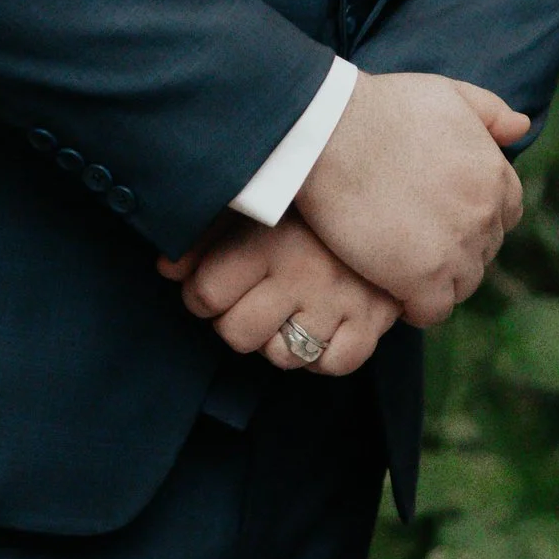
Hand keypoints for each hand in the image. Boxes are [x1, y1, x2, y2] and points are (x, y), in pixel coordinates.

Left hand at [157, 209, 402, 376]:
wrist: (391, 194)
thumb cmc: (307, 204)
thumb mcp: (254, 206)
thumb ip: (205, 233)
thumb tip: (167, 269)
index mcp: (266, 239)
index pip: (204, 295)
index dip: (200, 296)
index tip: (213, 287)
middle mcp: (301, 273)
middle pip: (237, 334)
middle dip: (234, 323)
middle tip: (249, 302)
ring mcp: (338, 301)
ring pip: (282, 356)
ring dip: (277, 342)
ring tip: (285, 313)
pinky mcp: (372, 321)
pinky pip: (333, 365)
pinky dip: (323, 356)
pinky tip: (320, 328)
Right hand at [292, 70, 528, 326]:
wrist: (332, 133)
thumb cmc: (381, 107)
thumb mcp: (446, 93)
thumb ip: (489, 111)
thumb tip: (522, 126)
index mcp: (494, 174)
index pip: (507, 213)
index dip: (476, 217)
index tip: (444, 217)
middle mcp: (485, 215)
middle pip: (484, 251)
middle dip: (457, 248)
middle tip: (416, 242)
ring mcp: (457, 250)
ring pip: (463, 284)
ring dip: (439, 280)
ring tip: (403, 268)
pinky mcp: (423, 280)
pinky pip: (434, 311)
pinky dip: (417, 308)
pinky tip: (393, 292)